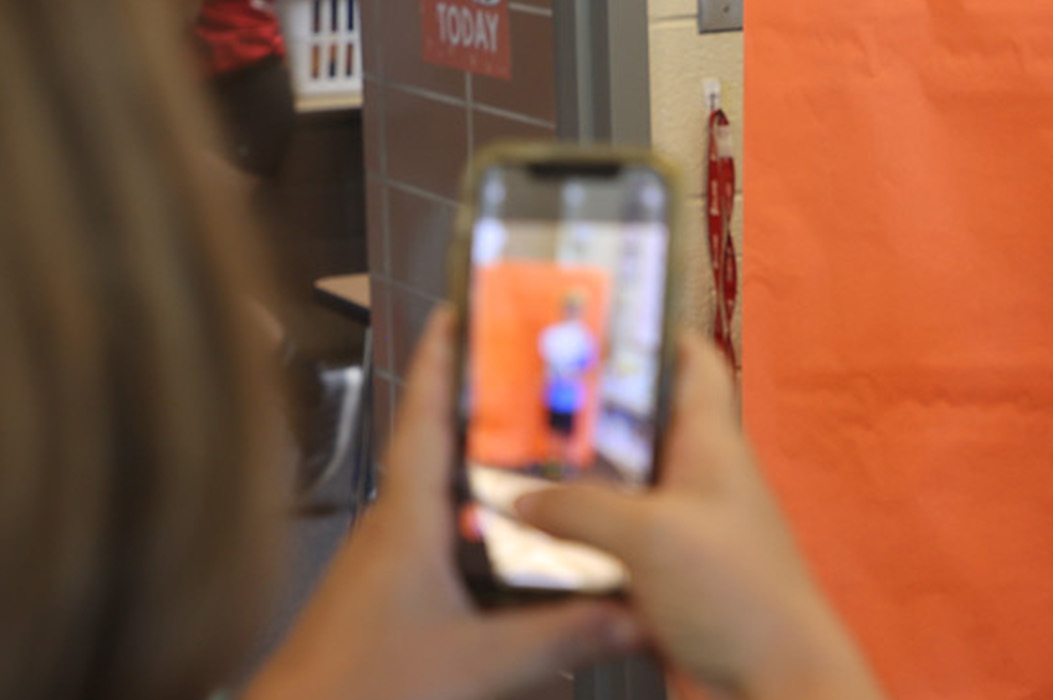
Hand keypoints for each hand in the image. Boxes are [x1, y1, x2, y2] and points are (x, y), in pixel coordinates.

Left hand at [245, 309, 640, 699]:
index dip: (447, 357)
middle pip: (449, 449)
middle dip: (496, 413)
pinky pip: (452, 545)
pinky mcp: (395, 597)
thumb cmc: (355, 690)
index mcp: (407, 521)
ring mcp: (391, 564)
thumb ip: (563, 636)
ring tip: (557, 461)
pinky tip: (530, 556)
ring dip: (496, 476)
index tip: (467, 308)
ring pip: (453, 501)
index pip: (428, 415)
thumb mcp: (477, 663)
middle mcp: (395, 531)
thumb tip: (635, 613)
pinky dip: (492, 532)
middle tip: (547, 383)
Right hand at [517, 334, 883, 699]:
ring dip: (573, 486)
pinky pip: (617, 549)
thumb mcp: (648, 534)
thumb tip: (522, 500)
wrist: (774, 680)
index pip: (693, 363)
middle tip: (521, 400)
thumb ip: (579, 509)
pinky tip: (532, 548)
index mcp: (711, 444)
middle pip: (640, 428)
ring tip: (507, 470)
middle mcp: (700, 480)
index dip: (653, 333)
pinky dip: (580, 546)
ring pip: (622, 492)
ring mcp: (686, 531)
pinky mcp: (672, 579)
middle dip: (583, 415)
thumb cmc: (739, 594)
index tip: (596, 317)